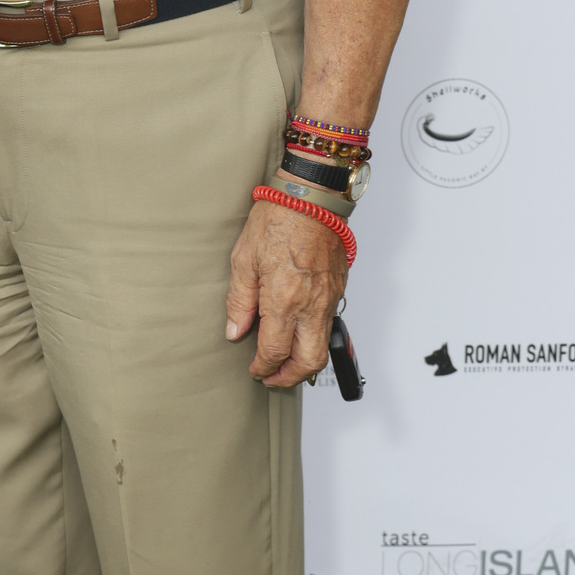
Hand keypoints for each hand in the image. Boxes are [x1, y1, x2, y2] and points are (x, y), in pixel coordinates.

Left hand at [225, 198, 347, 388]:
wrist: (312, 197)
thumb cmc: (278, 218)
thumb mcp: (243, 260)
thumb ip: (239, 301)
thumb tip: (236, 331)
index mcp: (284, 299)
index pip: (275, 352)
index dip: (263, 367)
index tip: (255, 370)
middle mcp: (311, 304)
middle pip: (308, 361)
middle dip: (290, 377)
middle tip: (273, 377)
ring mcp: (328, 298)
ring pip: (323, 346)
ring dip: (304, 362)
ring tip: (285, 362)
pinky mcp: (338, 289)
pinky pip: (328, 324)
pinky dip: (314, 338)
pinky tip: (298, 332)